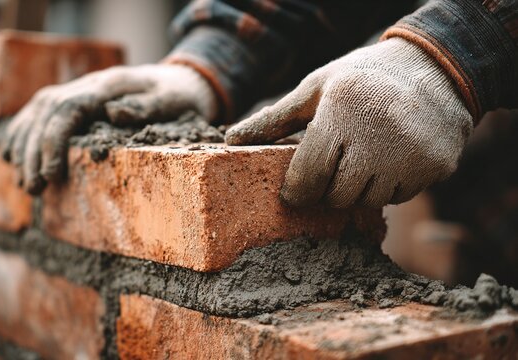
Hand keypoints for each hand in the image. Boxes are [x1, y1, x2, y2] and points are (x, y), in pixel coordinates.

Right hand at [2, 64, 216, 194]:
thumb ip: (145, 106)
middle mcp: (88, 85)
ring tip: (24, 183)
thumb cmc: (181, 96)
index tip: (50, 175)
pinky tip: (12, 157)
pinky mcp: (77, 100)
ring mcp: (80, 90)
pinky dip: (22, 134)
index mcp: (108, 85)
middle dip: (33, 152)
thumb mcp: (173, 101)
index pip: (67, 109)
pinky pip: (38, 113)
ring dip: (24, 147)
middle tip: (32, 189)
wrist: (184, 79)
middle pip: (45, 113)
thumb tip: (113, 112)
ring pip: (37, 113)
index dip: (52, 142)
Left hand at [226, 38, 472, 207]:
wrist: (437, 68)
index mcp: (342, 110)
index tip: (293, 191)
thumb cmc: (362, 78)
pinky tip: (389, 160)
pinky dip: (387, 187)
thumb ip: (274, 119)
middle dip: (327, 190)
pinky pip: (399, 198)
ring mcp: (412, 153)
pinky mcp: (437, 166)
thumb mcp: (316, 87)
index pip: (309, 174)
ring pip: (368, 201)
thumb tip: (230, 140)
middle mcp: (379, 133)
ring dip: (358, 189)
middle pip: (337, 195)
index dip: (296, 191)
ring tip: (361, 159)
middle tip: (331, 170)